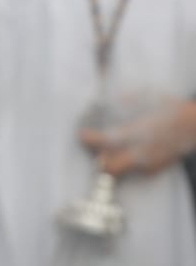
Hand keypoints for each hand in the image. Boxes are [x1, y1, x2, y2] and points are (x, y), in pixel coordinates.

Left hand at [80, 97, 195, 176]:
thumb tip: (109, 101)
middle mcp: (142, 152)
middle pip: (110, 166)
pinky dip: (125, 162)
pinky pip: (133, 169)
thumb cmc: (170, 106)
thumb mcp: (147, 95)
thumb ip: (126, 100)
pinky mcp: (155, 169)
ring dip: (110, 162)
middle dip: (98, 160)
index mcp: (138, 132)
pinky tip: (126, 151)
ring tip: (105, 151)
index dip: (91, 139)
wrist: (194, 126)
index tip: (81, 135)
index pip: (107, 141)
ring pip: (120, 170)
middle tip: (92, 149)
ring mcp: (149, 163)